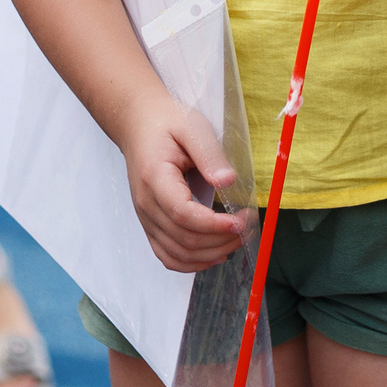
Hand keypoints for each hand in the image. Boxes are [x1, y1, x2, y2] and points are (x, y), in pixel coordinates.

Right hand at [120, 94, 250, 272]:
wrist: (138, 125)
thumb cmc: (167, 123)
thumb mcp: (192, 127)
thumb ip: (209, 155)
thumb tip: (228, 182)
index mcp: (155, 178)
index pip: (182, 214)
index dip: (213, 225)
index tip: (240, 221)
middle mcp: (146, 204)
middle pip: (182, 239)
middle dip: (220, 240)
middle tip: (248, 227)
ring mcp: (145, 217)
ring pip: (176, 253)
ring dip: (210, 254)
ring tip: (237, 241)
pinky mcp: (150, 224)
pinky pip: (167, 255)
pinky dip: (191, 263)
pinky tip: (214, 255)